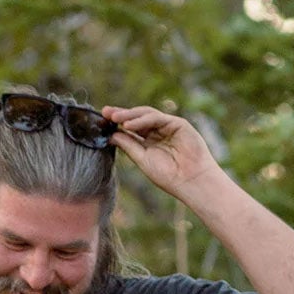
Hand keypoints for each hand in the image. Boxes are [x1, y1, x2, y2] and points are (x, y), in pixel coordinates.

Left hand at [103, 106, 219, 200]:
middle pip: (137, 118)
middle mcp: (158, 132)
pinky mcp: (177, 124)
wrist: (190, 181)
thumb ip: (129, 146)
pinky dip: (142, 120)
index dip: (118, 124)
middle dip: (121, 114)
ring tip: (114, 118)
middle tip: (105, 112)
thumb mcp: (143, 160)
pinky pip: (156, 118)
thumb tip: (112, 135)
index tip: (102, 121)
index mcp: (149, 142)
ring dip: (129, 115)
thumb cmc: (169, 176)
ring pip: (146, 115)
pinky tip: (129, 124)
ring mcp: (168, 126)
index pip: (131, 128)